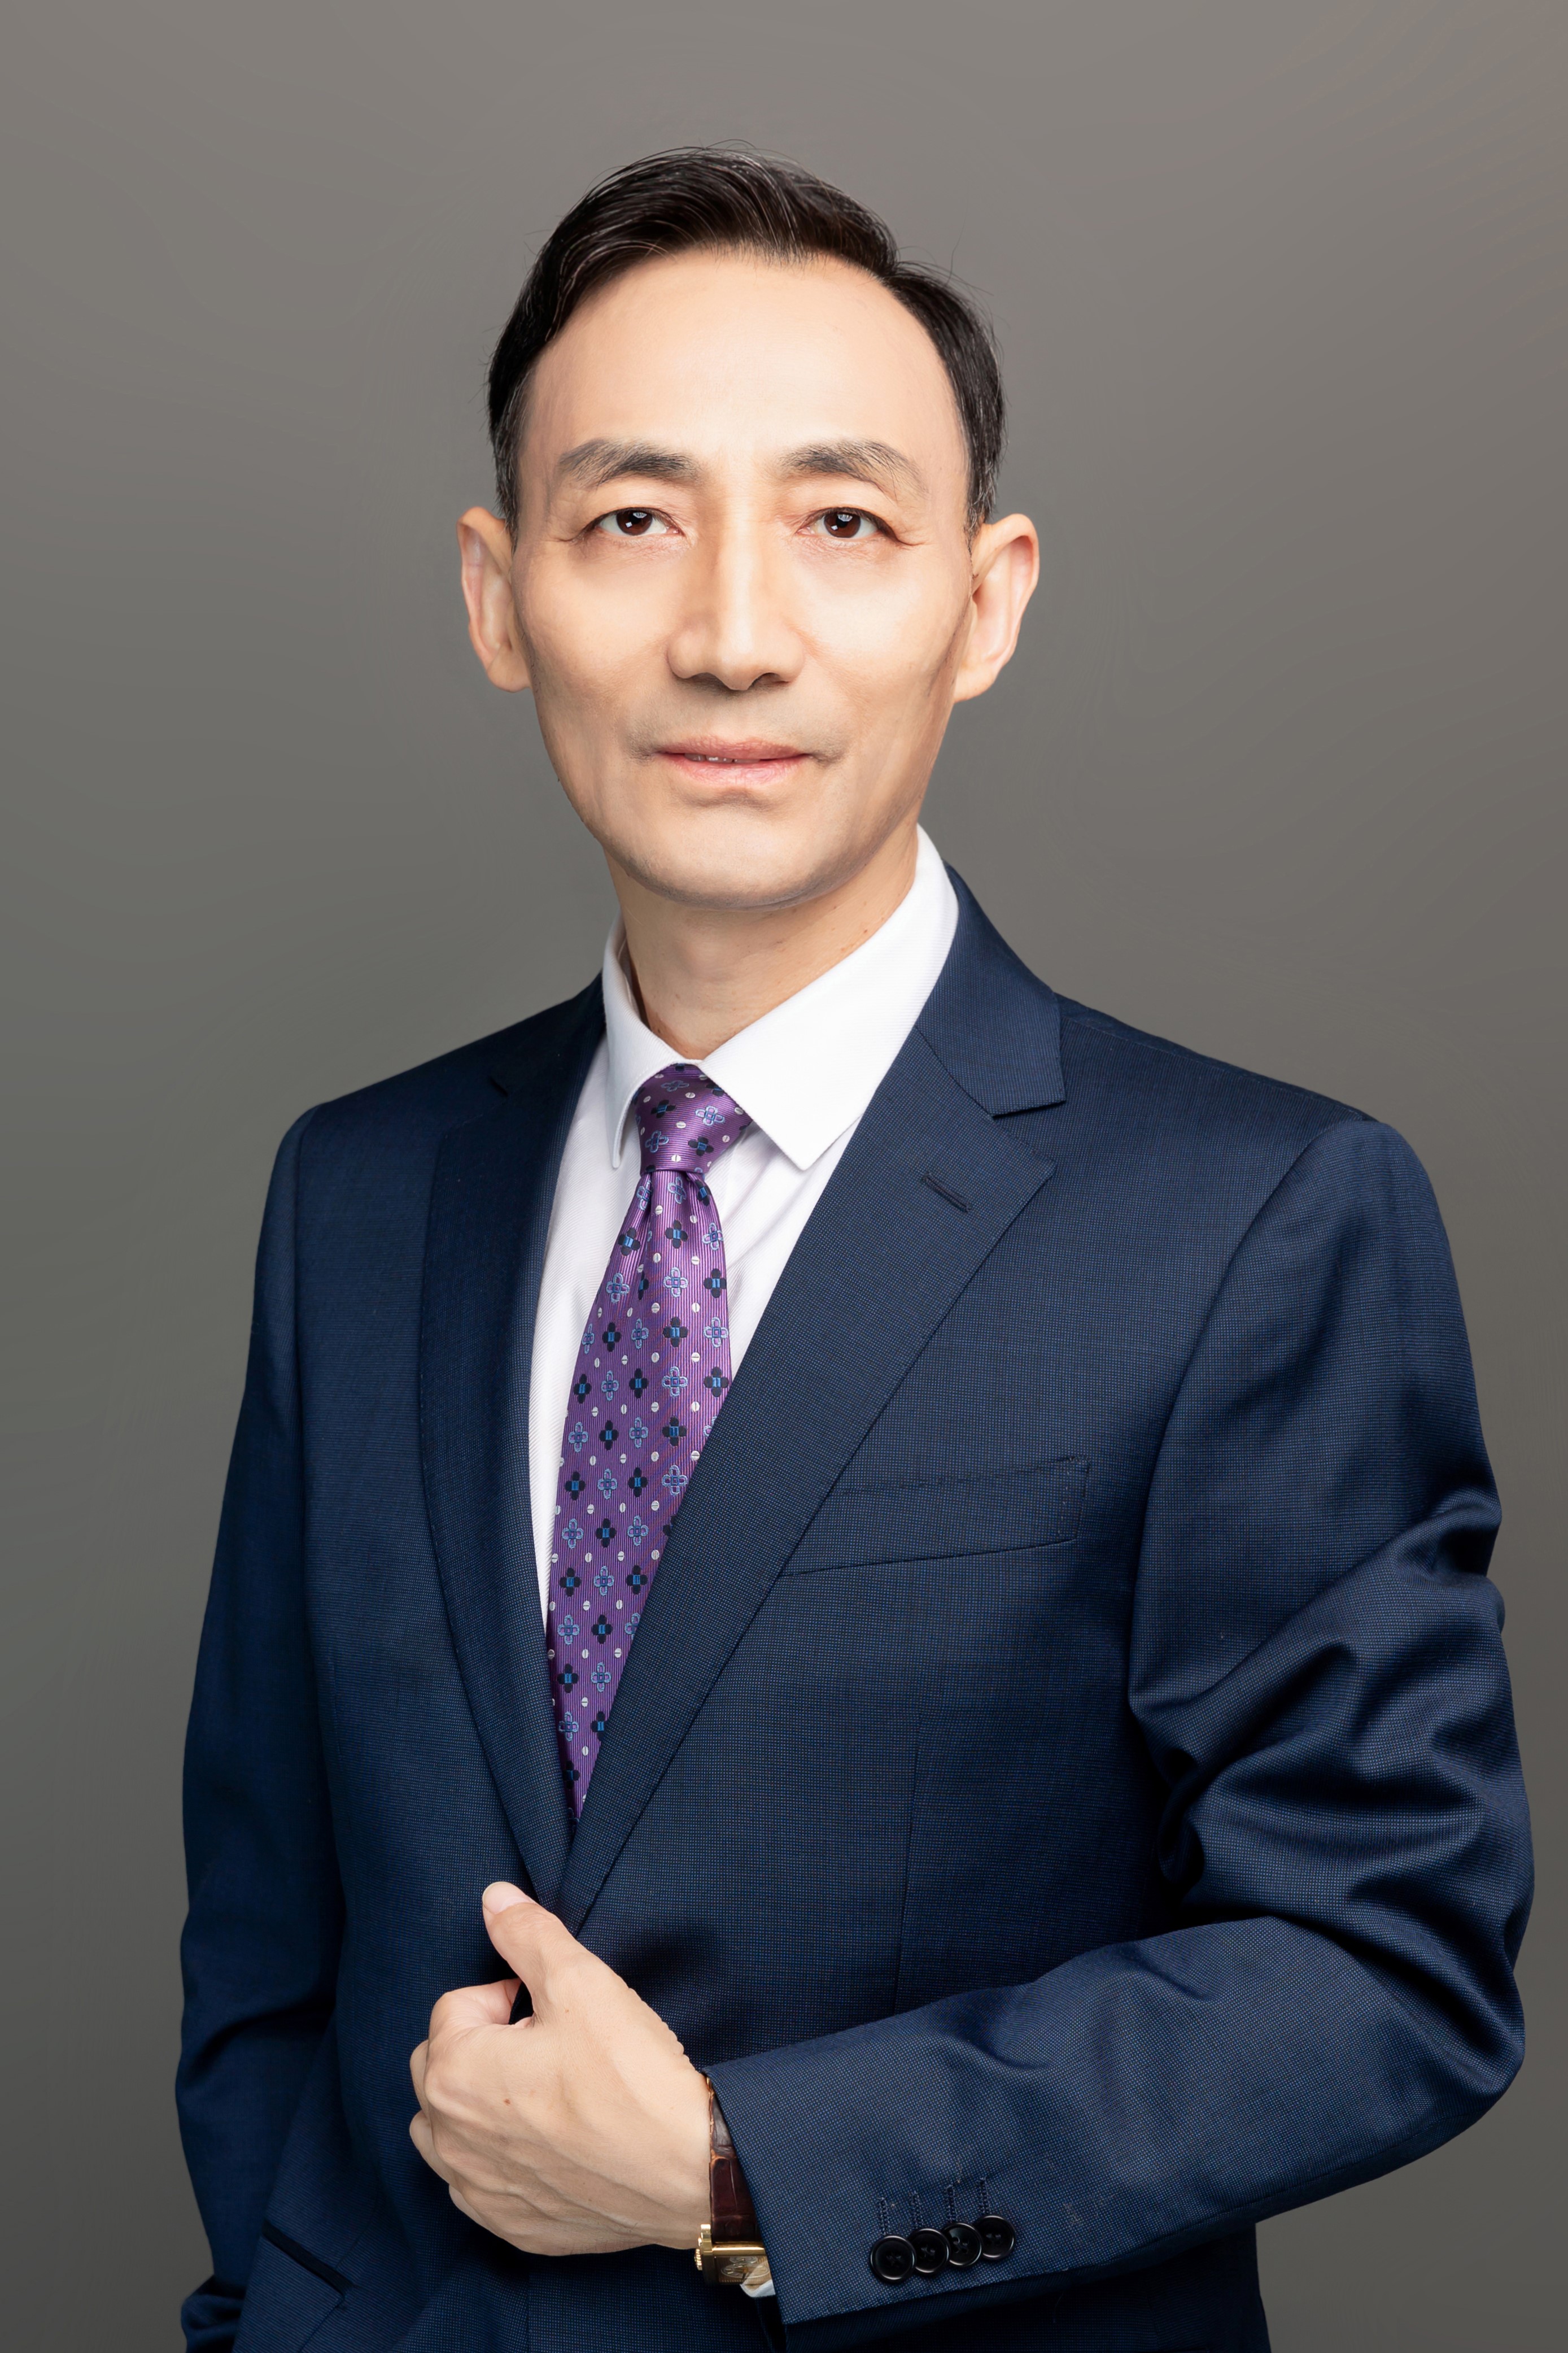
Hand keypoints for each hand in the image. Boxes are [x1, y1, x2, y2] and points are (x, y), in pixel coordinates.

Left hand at [409, 1883, 710, 2255]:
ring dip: (476, 2104)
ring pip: (446, 2132)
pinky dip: (497, 2160)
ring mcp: (479, 2191)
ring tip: (538, 2091)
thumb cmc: (631, 2075)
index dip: (508, 1993)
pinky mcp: (511, 2227)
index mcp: (454, 2074)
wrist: (688, 2166)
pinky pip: (477, 2185)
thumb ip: (526, 1934)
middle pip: (438, 2067)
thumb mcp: (580, 1981)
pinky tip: (545, 2145)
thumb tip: (493, 1899)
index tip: (553, 2005)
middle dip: (481, 2045)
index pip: (456, 2006)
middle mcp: (450, 2141)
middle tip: (546, 2042)